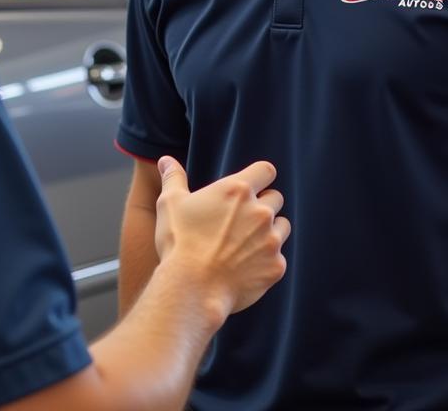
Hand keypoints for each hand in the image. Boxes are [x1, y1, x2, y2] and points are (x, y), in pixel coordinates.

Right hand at [154, 157, 288, 317]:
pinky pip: (279, 257)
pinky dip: (266, 260)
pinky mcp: (276, 266)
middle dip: (263, 204)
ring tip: (245, 242)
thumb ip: (173, 177)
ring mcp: (271, 240)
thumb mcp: (170, 203)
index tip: (249, 186)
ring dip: (270, 230)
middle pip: (276, 197)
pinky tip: (245, 266)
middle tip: (240, 218)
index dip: (259, 176)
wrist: (192, 288)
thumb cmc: (179, 241)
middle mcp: (260, 212)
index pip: (266, 170)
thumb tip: (165, 160)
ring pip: (282, 226)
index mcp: (237, 190)